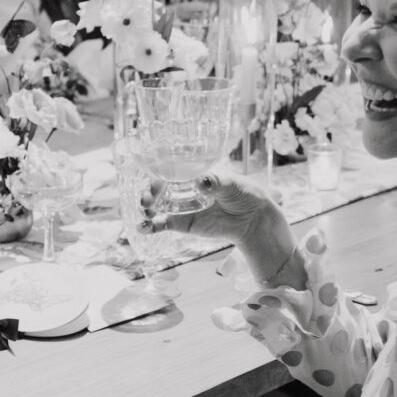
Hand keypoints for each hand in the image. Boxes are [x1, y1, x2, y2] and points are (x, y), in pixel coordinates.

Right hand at [141, 172, 285, 248]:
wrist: (253, 218)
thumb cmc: (244, 193)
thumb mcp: (233, 184)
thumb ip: (216, 182)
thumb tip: (201, 181)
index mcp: (194, 174)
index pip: (171, 169)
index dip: (159, 173)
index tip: (156, 180)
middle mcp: (184, 188)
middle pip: (159, 188)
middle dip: (149, 192)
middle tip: (148, 198)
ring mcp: (182, 206)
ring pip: (157, 205)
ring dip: (146, 207)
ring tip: (146, 210)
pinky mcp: (183, 224)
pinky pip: (162, 224)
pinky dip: (151, 226)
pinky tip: (143, 227)